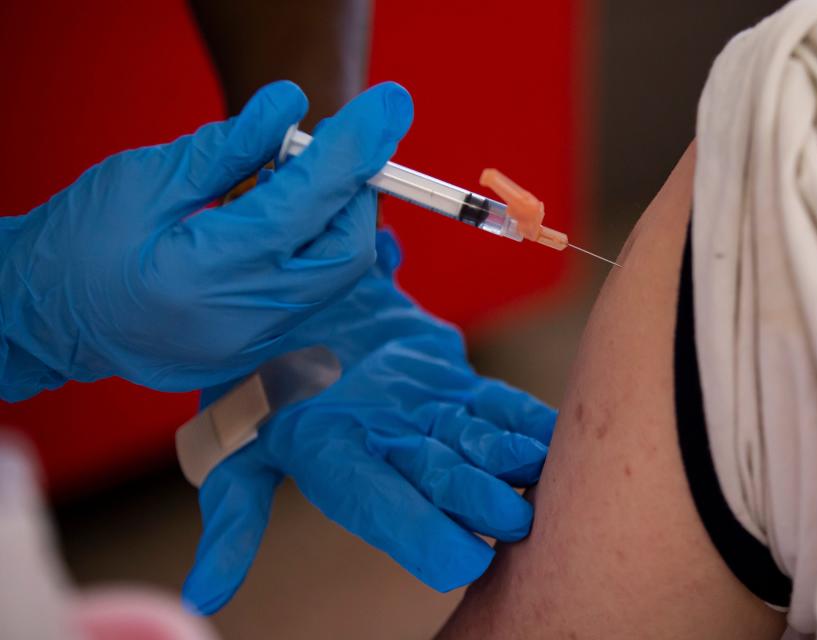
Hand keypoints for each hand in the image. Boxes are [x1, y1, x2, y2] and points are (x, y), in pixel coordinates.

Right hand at [0, 81, 413, 400]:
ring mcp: (252, 345)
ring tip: (299, 177)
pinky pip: (310, 293)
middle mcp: (241, 323)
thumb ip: (225, 149)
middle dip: (356, 192)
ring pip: (333, 277)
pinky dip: (313, 248)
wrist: (46, 321)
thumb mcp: (142, 180)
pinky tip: (284, 217)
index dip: (352, 151)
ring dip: (337, 219)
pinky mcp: (255, 349)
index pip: (305, 206)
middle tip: (340, 147)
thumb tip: (290, 107)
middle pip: (344, 253)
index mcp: (203, 276)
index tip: (385, 107)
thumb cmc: (77, 246)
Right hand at [182, 231, 556, 613]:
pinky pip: (495, 404)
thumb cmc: (256, 375)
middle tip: (515, 518)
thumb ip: (233, 513)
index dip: (418, 533)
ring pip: (476, 443)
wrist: (292, 309)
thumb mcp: (236, 441)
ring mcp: (426, 415)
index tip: (461, 562)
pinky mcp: (451, 383)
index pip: (379, 505)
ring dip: (509, 458)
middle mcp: (389, 446)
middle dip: (479, 500)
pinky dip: (523, 419)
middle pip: (440, 480)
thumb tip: (204, 597)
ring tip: (538, 468)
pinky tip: (549, 433)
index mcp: (336, 461)